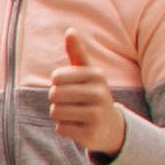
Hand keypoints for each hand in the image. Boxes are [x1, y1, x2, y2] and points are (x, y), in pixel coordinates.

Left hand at [45, 29, 128, 154]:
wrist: (110, 126)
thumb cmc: (91, 93)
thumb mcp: (87, 72)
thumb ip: (77, 52)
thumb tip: (70, 30)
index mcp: (96, 75)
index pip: (57, 78)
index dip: (57, 83)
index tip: (70, 86)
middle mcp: (99, 94)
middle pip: (54, 95)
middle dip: (57, 99)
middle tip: (72, 102)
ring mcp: (96, 115)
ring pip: (56, 112)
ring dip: (60, 114)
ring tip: (75, 113)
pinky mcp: (91, 134)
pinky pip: (61, 128)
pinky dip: (65, 128)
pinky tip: (79, 126)